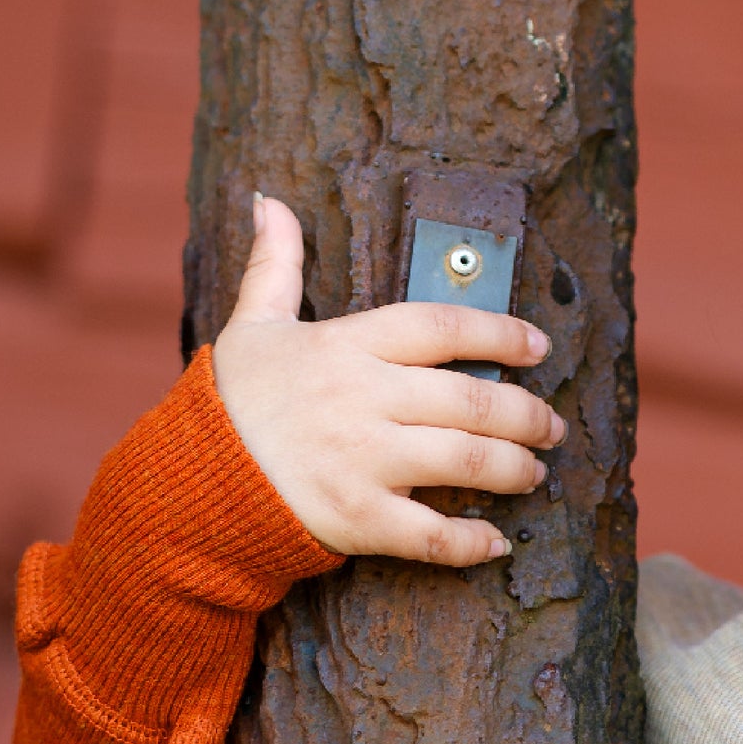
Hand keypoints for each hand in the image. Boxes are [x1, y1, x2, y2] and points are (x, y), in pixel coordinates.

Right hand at [212, 191, 565, 566]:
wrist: (189, 482)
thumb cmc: (232, 403)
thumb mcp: (251, 325)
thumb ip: (274, 265)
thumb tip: (266, 201)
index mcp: (346, 347)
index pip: (442, 328)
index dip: (501, 332)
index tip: (538, 346)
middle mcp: (362, 399)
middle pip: (472, 398)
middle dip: (528, 414)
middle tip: (552, 426)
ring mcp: (361, 460)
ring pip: (466, 460)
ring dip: (515, 468)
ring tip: (535, 472)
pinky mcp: (356, 518)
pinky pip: (432, 534)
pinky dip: (473, 542)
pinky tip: (497, 541)